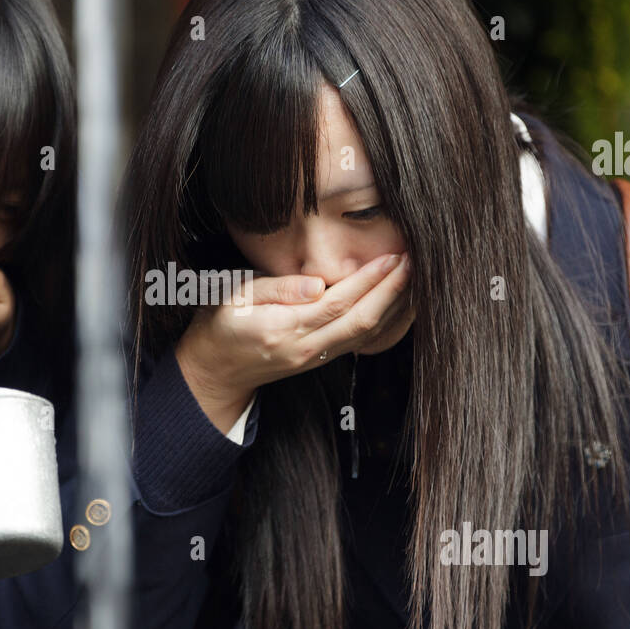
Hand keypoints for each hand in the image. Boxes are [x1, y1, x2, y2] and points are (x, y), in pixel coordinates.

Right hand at [174, 252, 411, 433]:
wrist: (214, 372)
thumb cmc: (219, 326)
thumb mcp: (232, 297)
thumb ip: (276, 289)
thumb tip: (318, 284)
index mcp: (284, 329)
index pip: (339, 303)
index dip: (370, 280)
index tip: (393, 256)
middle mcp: (306, 348)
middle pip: (363, 322)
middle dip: (393, 291)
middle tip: (415, 260)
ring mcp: (316, 358)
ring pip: (368, 336)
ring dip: (395, 308)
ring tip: (415, 278)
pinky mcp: (321, 360)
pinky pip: (361, 342)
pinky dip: (385, 322)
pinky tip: (398, 303)